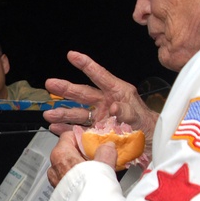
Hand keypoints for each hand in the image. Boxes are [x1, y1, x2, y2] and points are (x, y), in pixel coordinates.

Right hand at [44, 51, 159, 139]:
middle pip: (82, 93)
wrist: (150, 144)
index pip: (99, 75)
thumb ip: (127, 112)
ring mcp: (100, 117)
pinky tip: (56, 127)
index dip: (86, 64)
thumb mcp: (140, 117)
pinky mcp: (96, 131)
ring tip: (49, 114)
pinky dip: (67, 128)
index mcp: (118, 93)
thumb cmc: (148, 127)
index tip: (72, 55)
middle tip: (51, 83)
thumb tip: (114, 108)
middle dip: (65, 88)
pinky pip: (78, 129)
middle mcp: (106, 103)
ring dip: (62, 113)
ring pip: (77, 113)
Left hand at [47, 130, 116, 186]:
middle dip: (82, 153)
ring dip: (80, 167)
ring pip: (67, 167)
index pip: (68, 136)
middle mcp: (54, 167)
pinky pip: (68, 181)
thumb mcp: (103, 164)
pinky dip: (78, 179)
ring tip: (95, 171)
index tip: (93, 141)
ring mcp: (55, 181)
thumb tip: (107, 146)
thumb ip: (106, 152)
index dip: (82, 137)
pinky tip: (90, 183)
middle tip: (97, 156)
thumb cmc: (92, 189)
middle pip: (67, 152)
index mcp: (60, 154)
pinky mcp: (60, 194)